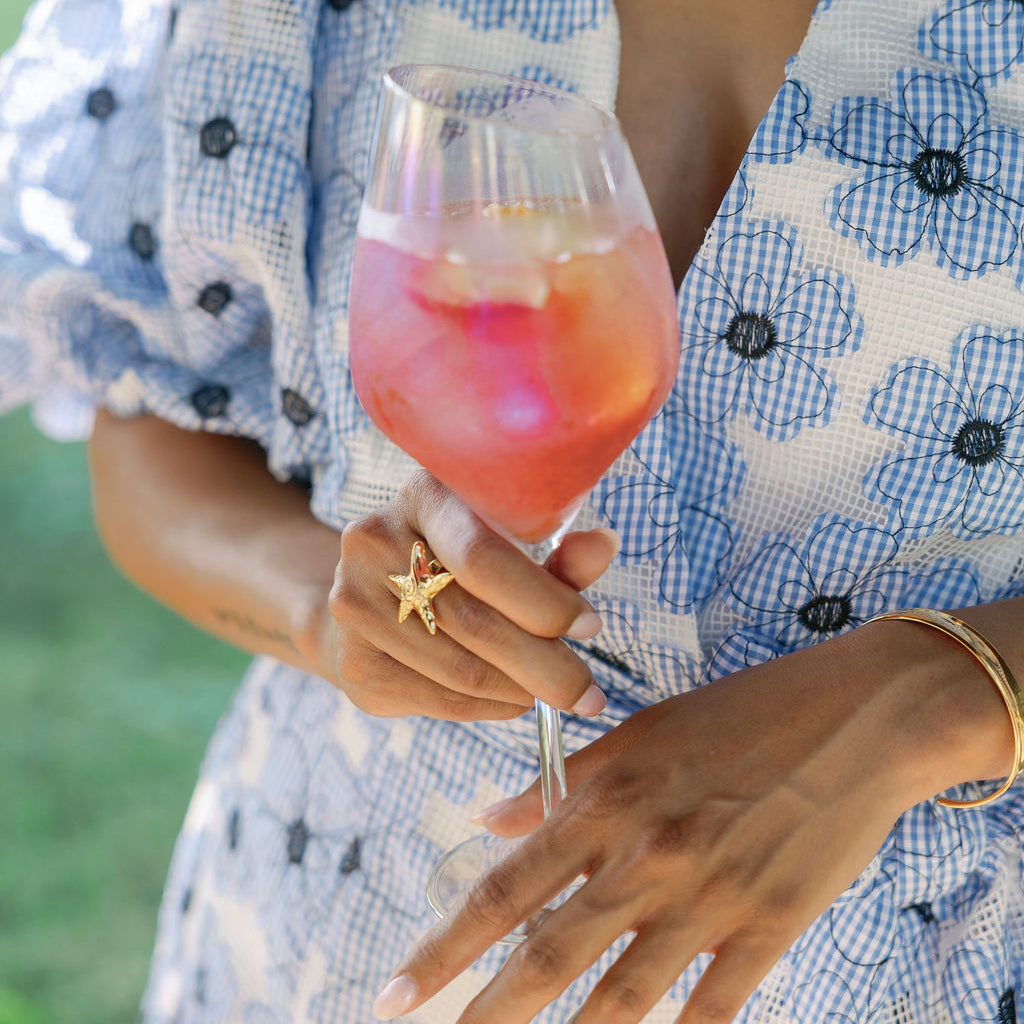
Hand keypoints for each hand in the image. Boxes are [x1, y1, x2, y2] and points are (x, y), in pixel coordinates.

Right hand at [321, 469, 619, 720]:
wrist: (368, 595)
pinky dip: (488, 707)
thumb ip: (555, 555)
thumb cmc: (455, 564)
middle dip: (545, 665)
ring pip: (458, 670)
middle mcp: (373, 542)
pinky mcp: (351, 662)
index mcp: (422, 495)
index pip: (483, 558)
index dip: (543, 600)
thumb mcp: (505, 545)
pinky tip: (510, 698)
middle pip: (474, 621)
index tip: (590, 627)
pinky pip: (437, 700)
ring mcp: (352, 604)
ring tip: (548, 692)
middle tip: (588, 694)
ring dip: (519, 691)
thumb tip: (605, 545)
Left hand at [373, 622, 988, 1022]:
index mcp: (610, 802)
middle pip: (549, 956)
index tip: (397, 991)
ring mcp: (710, 899)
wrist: (856, 717)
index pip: (507, 889)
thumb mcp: (641, 731)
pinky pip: (712, 1005)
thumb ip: (565, 784)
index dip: (446, 947)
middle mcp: (647, 857)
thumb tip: (493, 820)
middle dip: (484, 1012)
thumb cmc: (742, 714)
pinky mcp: (771, 927)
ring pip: (622, 997)